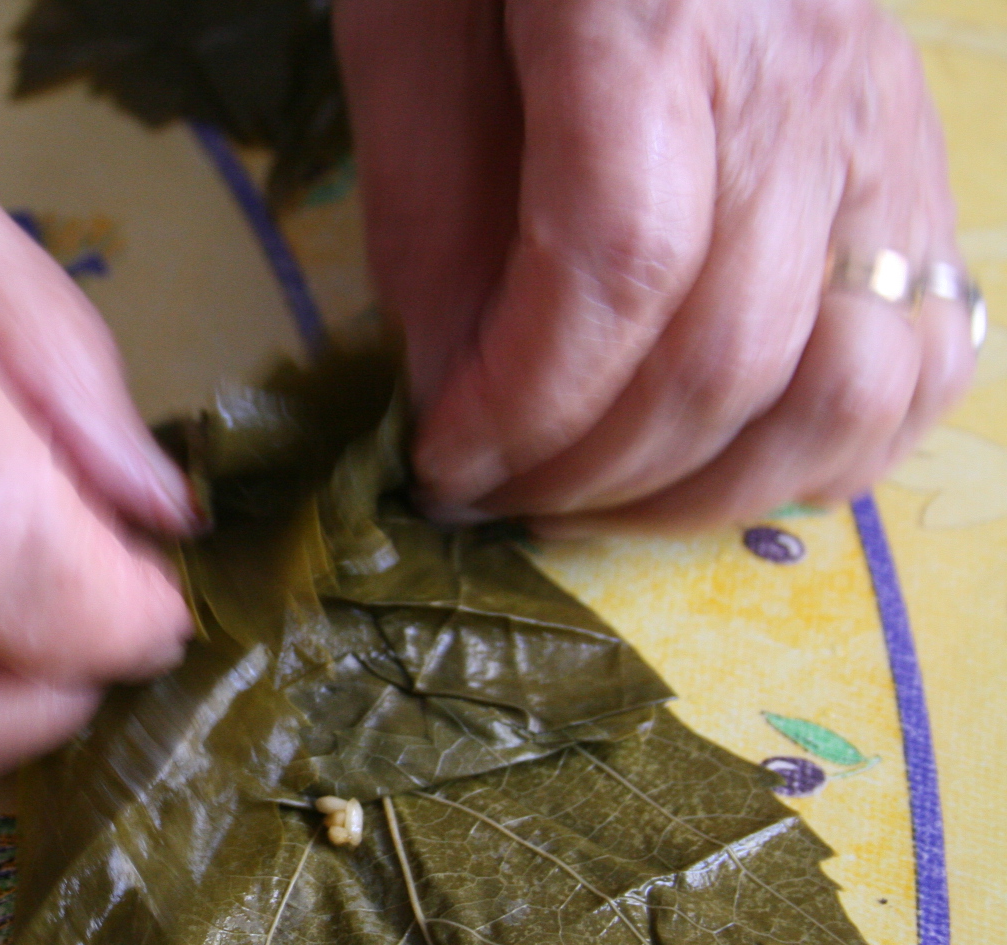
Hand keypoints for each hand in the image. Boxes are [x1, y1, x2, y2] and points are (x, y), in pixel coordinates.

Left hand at [336, 0, 977, 533]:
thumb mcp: (416, 28)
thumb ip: (428, 206)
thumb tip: (454, 391)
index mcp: (655, 18)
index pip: (619, 267)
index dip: (525, 404)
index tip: (441, 462)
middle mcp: (800, 84)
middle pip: (729, 353)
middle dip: (588, 473)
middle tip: (494, 495)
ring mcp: (881, 135)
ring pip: (847, 390)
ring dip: (700, 495)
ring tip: (592, 501)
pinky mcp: (917, 174)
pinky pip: (923, 363)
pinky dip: (824, 455)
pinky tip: (719, 468)